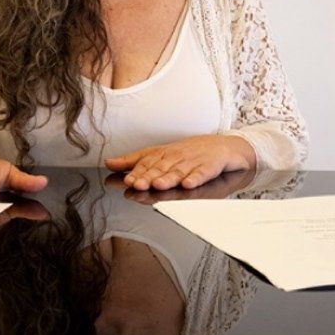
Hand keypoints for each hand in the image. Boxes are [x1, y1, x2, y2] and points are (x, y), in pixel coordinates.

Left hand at [104, 134, 255, 190]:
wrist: (226, 148)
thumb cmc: (191, 155)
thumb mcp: (162, 157)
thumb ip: (135, 162)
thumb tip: (109, 163)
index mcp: (165, 153)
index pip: (149, 161)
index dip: (138, 171)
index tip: (127, 180)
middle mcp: (178, 155)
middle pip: (162, 166)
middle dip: (149, 176)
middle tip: (137, 184)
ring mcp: (195, 160)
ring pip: (180, 170)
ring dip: (169, 178)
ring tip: (158, 185)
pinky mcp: (212, 165)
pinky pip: (204, 173)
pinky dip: (196, 178)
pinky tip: (189, 184)